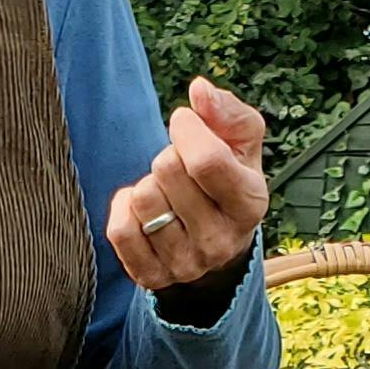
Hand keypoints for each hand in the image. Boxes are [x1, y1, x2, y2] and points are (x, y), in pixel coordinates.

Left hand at [106, 76, 268, 299]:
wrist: (217, 240)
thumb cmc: (228, 177)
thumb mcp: (242, 142)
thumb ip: (227, 111)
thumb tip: (199, 91)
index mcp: (250, 204)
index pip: (206, 160)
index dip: (187, 129)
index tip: (184, 122)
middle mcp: (221, 242)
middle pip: (167, 172)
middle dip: (168, 156)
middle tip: (179, 167)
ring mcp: (186, 265)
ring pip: (143, 199)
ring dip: (148, 183)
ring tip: (166, 192)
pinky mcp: (152, 277)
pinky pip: (119, 230)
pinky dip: (124, 208)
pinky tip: (143, 210)